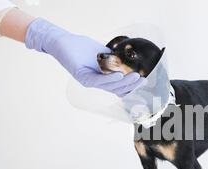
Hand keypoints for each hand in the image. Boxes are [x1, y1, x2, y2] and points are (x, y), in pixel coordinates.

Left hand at [24, 18, 143, 96]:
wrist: (63, 41)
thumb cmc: (81, 46)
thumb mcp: (102, 53)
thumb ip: (114, 59)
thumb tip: (128, 60)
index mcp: (101, 78)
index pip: (118, 86)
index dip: (131, 86)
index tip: (143, 80)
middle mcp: (96, 82)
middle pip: (116, 89)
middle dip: (131, 85)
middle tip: (142, 79)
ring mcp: (89, 81)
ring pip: (110, 86)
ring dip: (124, 82)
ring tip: (135, 77)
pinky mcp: (82, 77)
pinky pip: (98, 81)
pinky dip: (110, 79)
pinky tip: (120, 75)